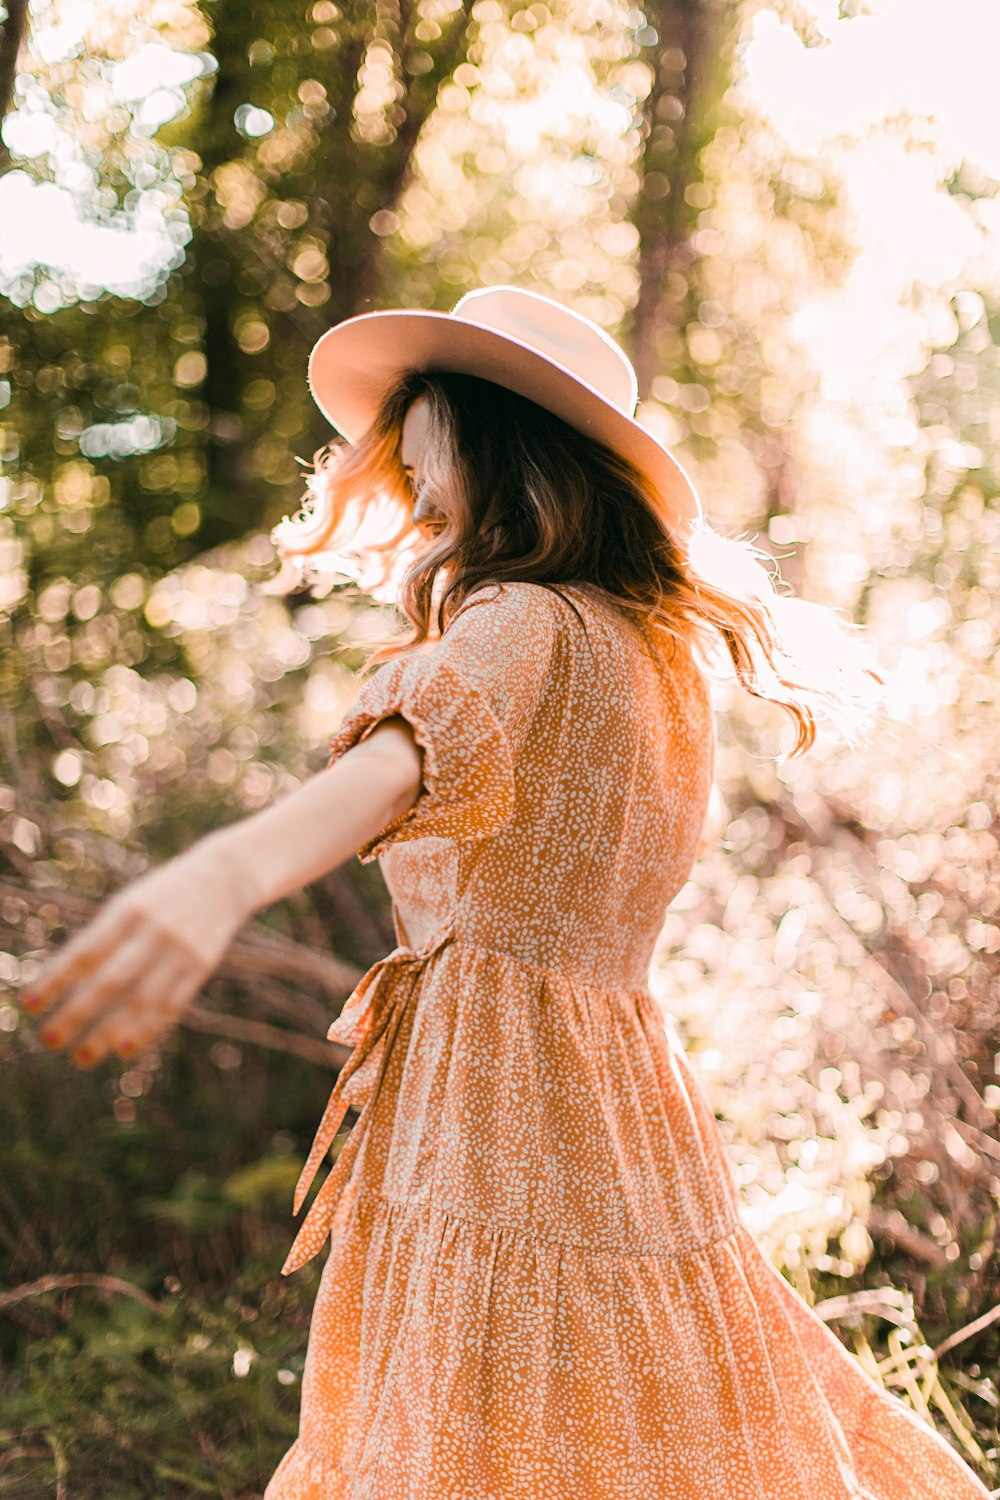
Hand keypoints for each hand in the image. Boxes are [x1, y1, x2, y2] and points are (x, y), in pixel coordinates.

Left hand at [19, 837, 253, 1069]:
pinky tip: (124, 1050)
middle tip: (49, 1040)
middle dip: (77, 1013)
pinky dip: (147, 1030)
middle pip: (109, 981)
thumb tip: (61, 983)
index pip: (86, 951)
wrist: (223, 878)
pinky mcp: (201, 967)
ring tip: (83, 1057)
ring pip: (141, 1001)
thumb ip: (101, 938)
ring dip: (110, 1032)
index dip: (56, 980)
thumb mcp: (128, 903)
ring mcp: (181, 951)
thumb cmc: (161, 895)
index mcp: (128, 911)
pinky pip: (171, 1006)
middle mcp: (154, 932)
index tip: (30, 1005)